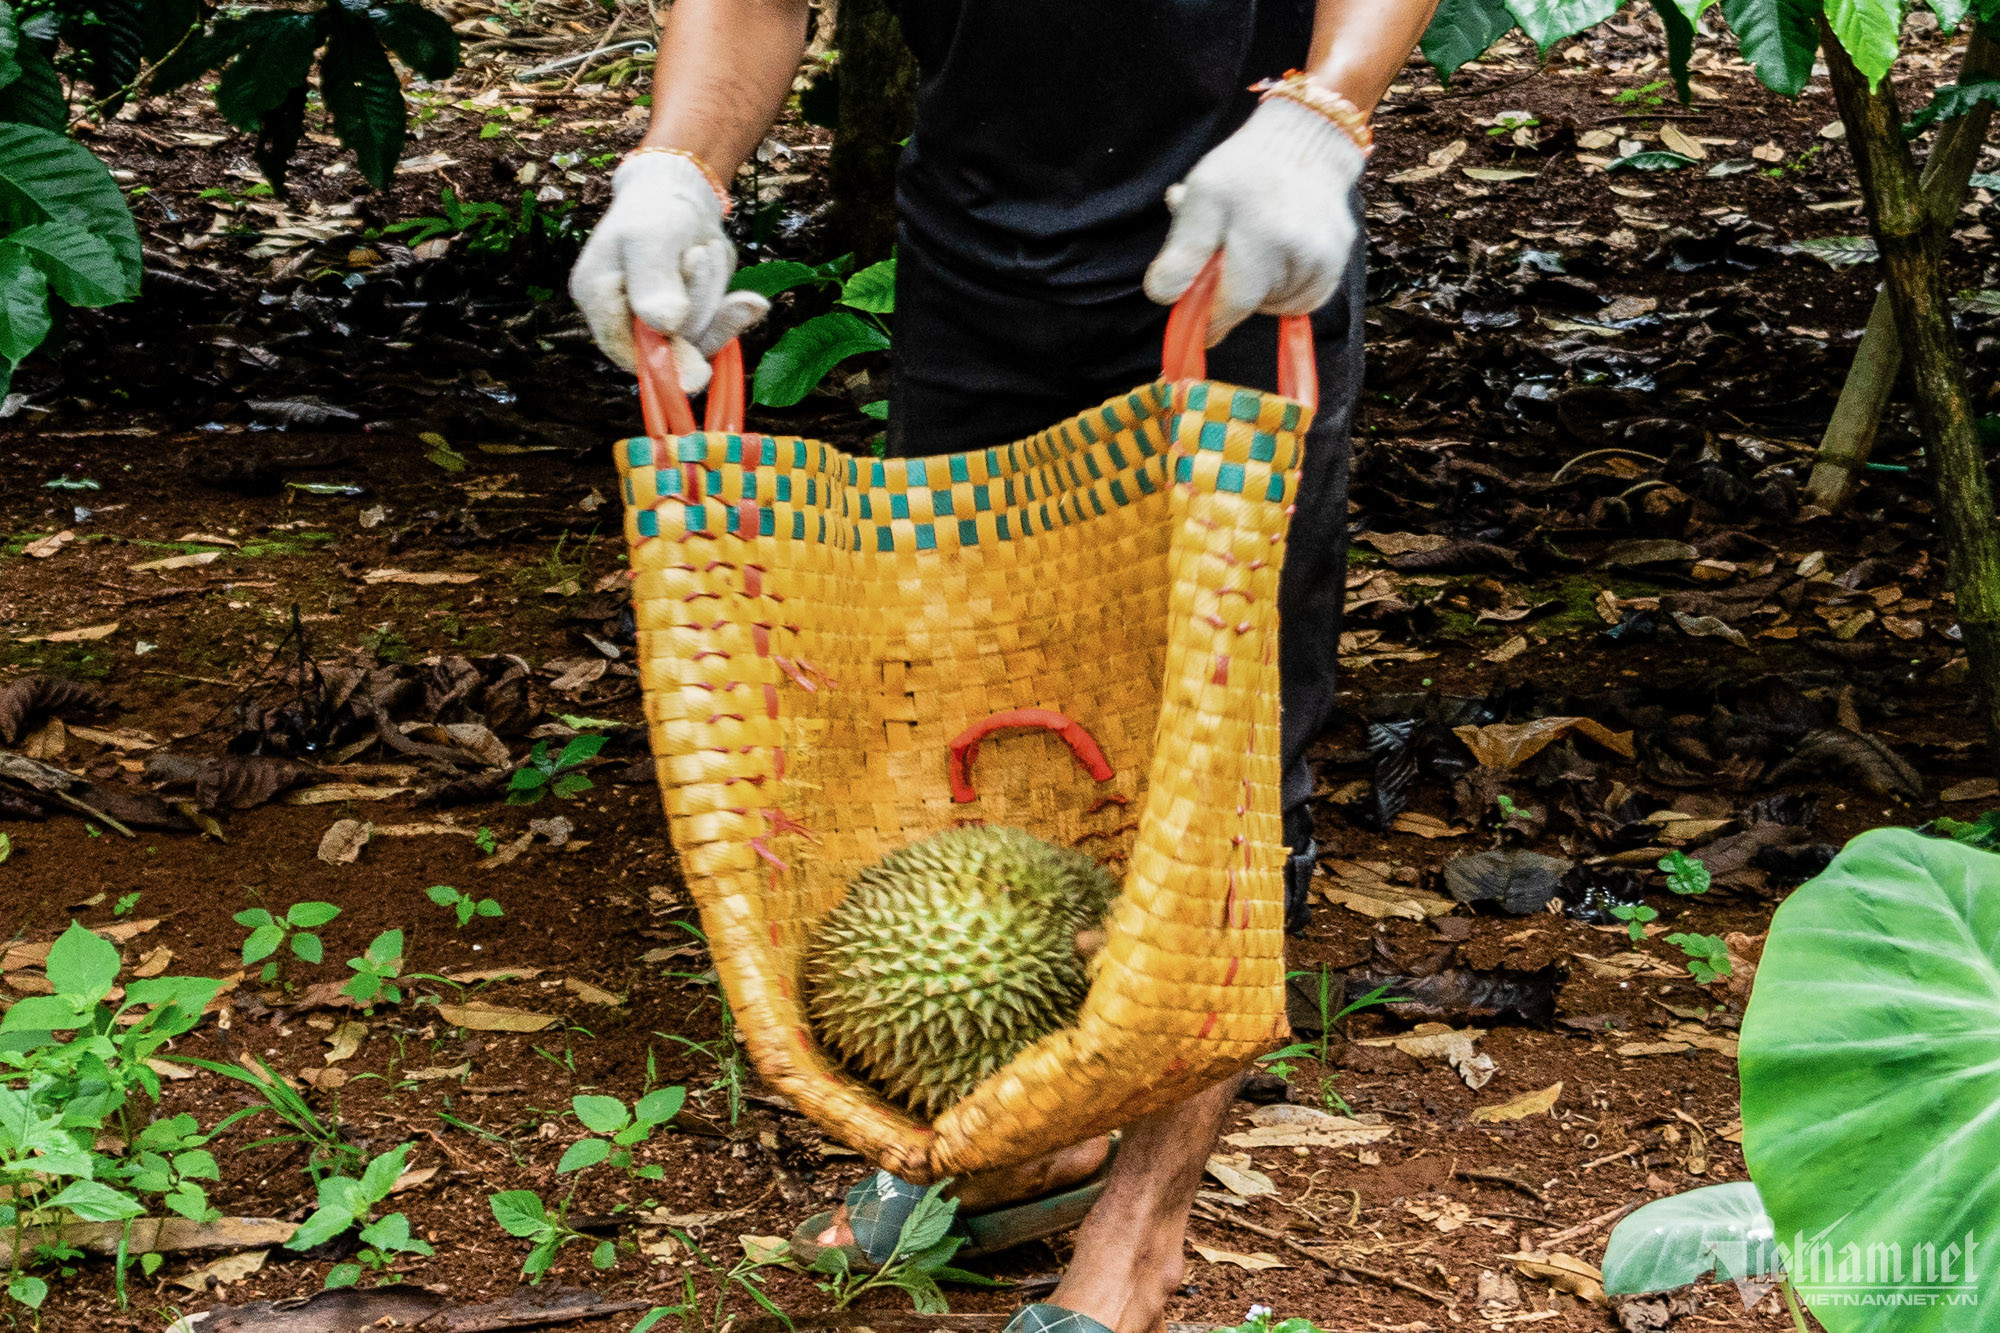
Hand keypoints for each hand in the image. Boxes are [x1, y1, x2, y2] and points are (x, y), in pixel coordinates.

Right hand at [569, 151, 769, 390]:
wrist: (681, 194)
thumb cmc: (656, 210)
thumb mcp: (651, 238)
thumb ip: (654, 281)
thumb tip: (667, 325)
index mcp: (597, 298)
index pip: (627, 352)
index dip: (666, 362)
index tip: (702, 367)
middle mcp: (623, 316)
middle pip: (669, 347)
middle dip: (697, 305)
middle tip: (699, 253)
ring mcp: (657, 321)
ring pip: (697, 339)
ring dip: (713, 296)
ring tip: (706, 249)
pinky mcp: (686, 319)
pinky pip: (715, 332)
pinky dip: (731, 312)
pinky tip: (750, 302)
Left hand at [1144, 97, 1364, 345]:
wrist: (1304, 142)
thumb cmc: (1244, 171)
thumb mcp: (1202, 197)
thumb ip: (1182, 250)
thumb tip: (1162, 296)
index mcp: (1261, 230)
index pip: (1234, 300)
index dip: (1214, 321)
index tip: (1202, 332)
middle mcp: (1300, 246)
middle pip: (1256, 305)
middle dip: (1234, 296)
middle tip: (1225, 265)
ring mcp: (1325, 254)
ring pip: (1280, 305)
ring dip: (1261, 292)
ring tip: (1254, 251)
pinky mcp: (1339, 260)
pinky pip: (1306, 299)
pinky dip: (1286, 290)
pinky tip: (1277, 260)